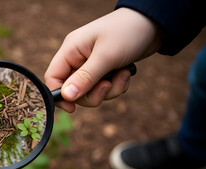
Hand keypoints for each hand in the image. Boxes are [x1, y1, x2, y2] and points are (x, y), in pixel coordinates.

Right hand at [44, 7, 161, 112]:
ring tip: (122, 75)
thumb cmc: (127, 32)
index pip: (53, 77)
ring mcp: (91, 65)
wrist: (153, 23)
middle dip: (92, 94)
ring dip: (108, 90)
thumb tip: (66, 96)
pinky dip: (116, 86)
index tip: (72, 108)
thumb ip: (85, 78)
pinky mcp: (104, 70)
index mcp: (71, 50)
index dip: (59, 95)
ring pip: (90, 92)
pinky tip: (126, 73)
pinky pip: (104, 89)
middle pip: (73, 90)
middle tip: (108, 86)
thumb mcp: (106, 56)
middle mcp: (77, 58)